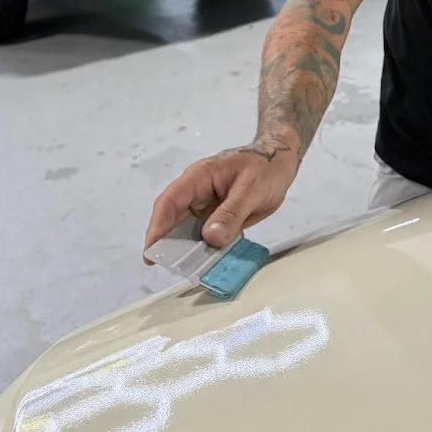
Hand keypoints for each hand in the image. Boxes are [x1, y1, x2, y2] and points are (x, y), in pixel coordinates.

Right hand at [144, 142, 297, 256]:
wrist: (281, 160)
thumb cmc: (266, 166)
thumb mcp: (252, 189)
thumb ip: (231, 213)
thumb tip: (210, 238)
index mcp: (199, 177)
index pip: (170, 201)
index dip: (157, 226)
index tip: (151, 252)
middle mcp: (197, 192)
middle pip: (174, 219)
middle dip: (169, 244)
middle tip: (170, 268)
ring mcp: (206, 206)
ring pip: (189, 231)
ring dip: (188, 250)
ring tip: (191, 271)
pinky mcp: (217, 218)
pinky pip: (206, 236)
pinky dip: (206, 250)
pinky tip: (210, 265)